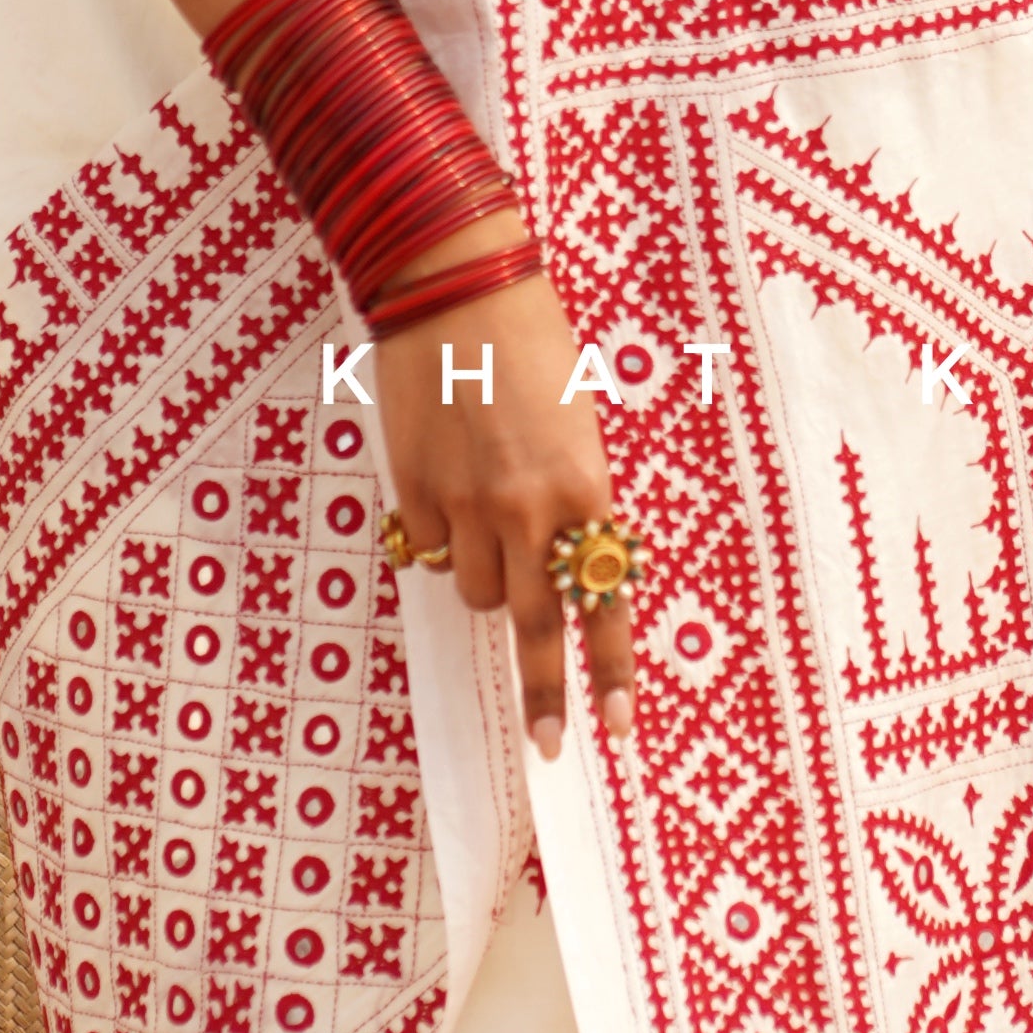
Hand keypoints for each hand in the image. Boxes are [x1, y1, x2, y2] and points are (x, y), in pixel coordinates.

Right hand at [378, 269, 639, 760]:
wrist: (454, 291)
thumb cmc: (531, 346)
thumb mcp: (576, 428)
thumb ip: (569, 503)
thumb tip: (556, 570)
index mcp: (585, 490)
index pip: (603, 602)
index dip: (610, 673)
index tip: (616, 730)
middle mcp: (529, 510)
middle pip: (536, 627)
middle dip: (542, 692)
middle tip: (547, 742)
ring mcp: (468, 506)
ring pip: (479, 591)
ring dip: (487, 576)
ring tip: (488, 514)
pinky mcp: (417, 494)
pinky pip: (434, 550)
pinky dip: (443, 536)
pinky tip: (447, 483)